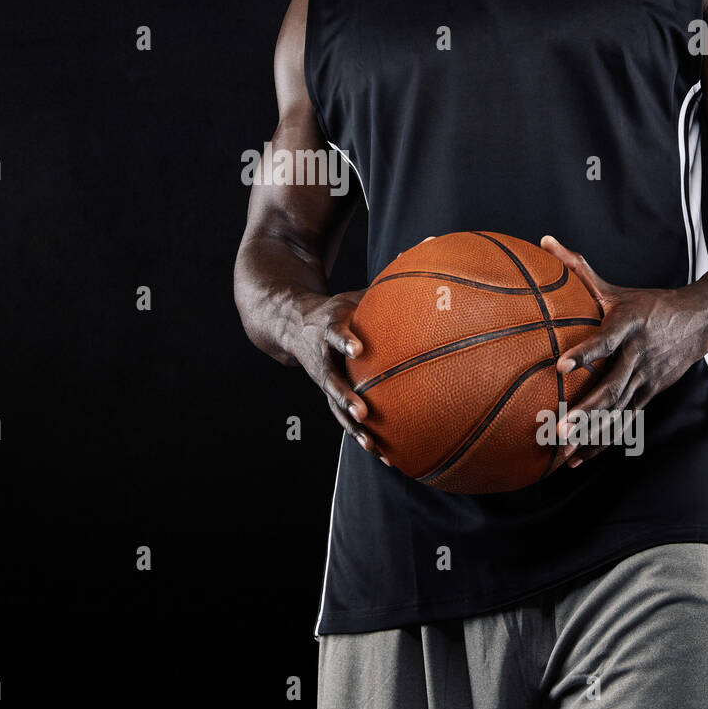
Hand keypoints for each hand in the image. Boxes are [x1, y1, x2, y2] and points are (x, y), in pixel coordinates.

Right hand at [292, 290, 389, 463]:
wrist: (290, 325)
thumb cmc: (333, 311)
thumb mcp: (350, 296)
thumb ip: (381, 286)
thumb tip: (416, 253)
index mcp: (328, 330)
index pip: (334, 334)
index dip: (344, 341)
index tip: (356, 348)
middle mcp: (323, 359)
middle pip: (331, 381)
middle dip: (346, 397)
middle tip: (363, 410)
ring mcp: (324, 380)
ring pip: (336, 407)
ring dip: (352, 426)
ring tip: (370, 444)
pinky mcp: (329, 395)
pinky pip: (344, 418)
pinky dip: (361, 436)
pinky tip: (383, 455)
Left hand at [540, 234, 707, 467]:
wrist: (701, 321)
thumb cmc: (647, 303)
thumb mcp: (615, 287)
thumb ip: (577, 267)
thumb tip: (543, 239)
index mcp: (629, 325)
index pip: (606, 339)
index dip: (586, 352)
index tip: (561, 364)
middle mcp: (639, 355)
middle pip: (612, 386)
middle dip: (585, 410)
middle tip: (557, 428)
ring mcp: (646, 379)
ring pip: (618, 410)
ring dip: (591, 433)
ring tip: (563, 453)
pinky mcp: (649, 394)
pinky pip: (625, 421)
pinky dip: (603, 440)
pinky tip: (579, 459)